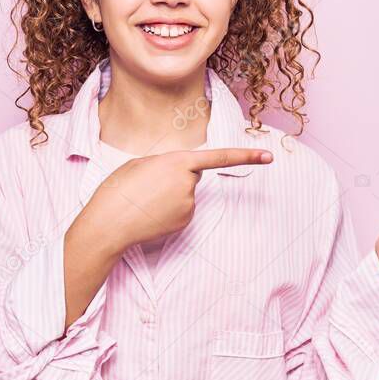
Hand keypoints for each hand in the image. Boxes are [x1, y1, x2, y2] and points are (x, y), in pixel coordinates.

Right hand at [79, 147, 273, 253]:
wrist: (110, 223)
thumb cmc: (119, 189)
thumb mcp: (140, 164)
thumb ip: (165, 163)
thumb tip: (179, 175)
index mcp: (178, 162)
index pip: (219, 157)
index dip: (246, 156)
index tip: (269, 156)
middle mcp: (189, 183)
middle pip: (192, 174)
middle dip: (176, 176)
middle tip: (148, 184)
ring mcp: (189, 205)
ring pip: (185, 193)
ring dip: (169, 194)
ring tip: (145, 199)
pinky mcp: (185, 221)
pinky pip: (182, 209)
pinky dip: (169, 210)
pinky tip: (151, 213)